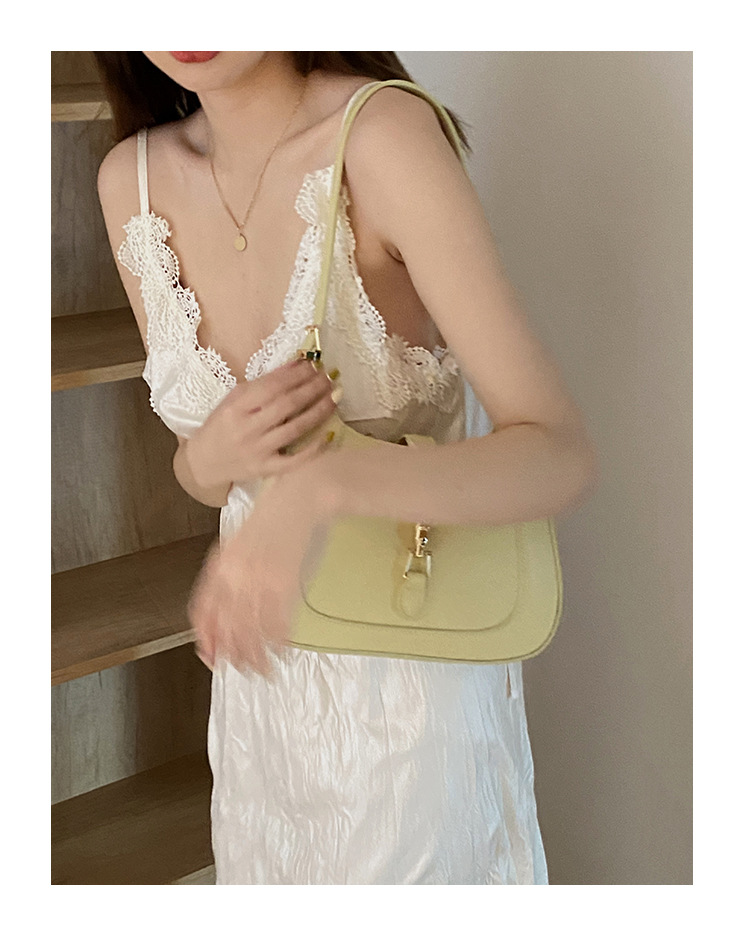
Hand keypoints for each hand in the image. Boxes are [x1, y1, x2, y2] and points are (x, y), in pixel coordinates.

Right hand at [185, 358, 337, 490]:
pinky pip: (294, 459)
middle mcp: (247, 428)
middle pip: (287, 405)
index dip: (296, 374)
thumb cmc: (221, 425)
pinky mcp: (266, 469)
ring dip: (318, 411)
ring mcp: (258, 450)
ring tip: (335, 397)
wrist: (204, 461)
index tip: (314, 364)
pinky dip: (314, 447)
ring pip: (294, 429)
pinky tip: (330, 433)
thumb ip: (263, 384)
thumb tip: (296, 365)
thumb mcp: (234, 399)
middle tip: (329, 377)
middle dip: (312, 388)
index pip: (272, 386)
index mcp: (237, 406)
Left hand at [188, 460, 331, 676]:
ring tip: (263, 670)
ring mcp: (258, 578)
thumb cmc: (273, 517)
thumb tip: (229, 606)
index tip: (211, 657)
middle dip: (232, 654)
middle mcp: (234, 573)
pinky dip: (278, 641)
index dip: (205, 638)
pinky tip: (281, 651)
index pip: (202, 610)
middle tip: (241, 670)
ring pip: (250, 629)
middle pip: (225, 625)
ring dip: (256, 655)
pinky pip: (277, 620)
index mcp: (220, 562)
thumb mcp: (241, 541)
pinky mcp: (284, 580)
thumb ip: (230, 572)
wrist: (300, 495)